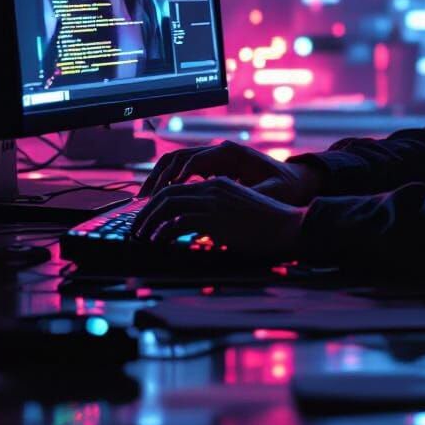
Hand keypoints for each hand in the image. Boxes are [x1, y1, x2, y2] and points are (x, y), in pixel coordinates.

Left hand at [130, 177, 305, 258]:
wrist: (287, 227)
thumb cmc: (266, 225)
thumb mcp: (237, 212)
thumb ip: (216, 214)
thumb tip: (194, 229)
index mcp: (218, 183)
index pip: (178, 186)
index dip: (158, 201)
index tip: (148, 216)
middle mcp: (213, 187)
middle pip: (167, 193)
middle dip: (147, 210)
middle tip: (137, 227)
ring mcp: (213, 202)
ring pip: (168, 205)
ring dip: (150, 221)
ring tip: (142, 235)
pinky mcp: (214, 219)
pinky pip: (178, 222)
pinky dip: (163, 232)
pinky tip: (158, 241)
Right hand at [137, 141, 325, 204]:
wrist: (297, 180)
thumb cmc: (285, 187)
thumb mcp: (269, 193)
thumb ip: (247, 197)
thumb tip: (226, 207)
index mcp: (232, 153)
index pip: (195, 159)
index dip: (176, 177)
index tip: (162, 196)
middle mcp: (221, 150)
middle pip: (179, 156)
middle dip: (159, 176)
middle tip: (144, 199)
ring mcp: (216, 157)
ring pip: (178, 161)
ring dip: (160, 178)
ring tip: (146, 199)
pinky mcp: (214, 166)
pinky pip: (185, 169)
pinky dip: (170, 181)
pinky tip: (160, 200)